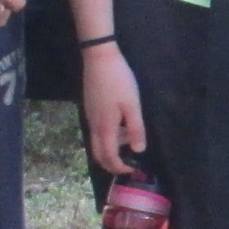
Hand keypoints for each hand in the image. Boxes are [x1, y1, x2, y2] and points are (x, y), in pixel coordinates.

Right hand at [81, 43, 146, 172]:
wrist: (99, 58)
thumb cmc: (119, 81)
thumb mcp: (132, 105)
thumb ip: (135, 129)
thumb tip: (138, 150)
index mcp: (105, 127)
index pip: (108, 156)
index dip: (119, 167)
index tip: (132, 170)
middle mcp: (94, 125)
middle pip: (98, 153)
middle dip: (111, 163)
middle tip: (127, 164)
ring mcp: (90, 116)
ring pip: (97, 142)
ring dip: (111, 148)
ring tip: (129, 139)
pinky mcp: (90, 108)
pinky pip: (97, 131)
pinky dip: (108, 136)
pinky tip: (120, 125)